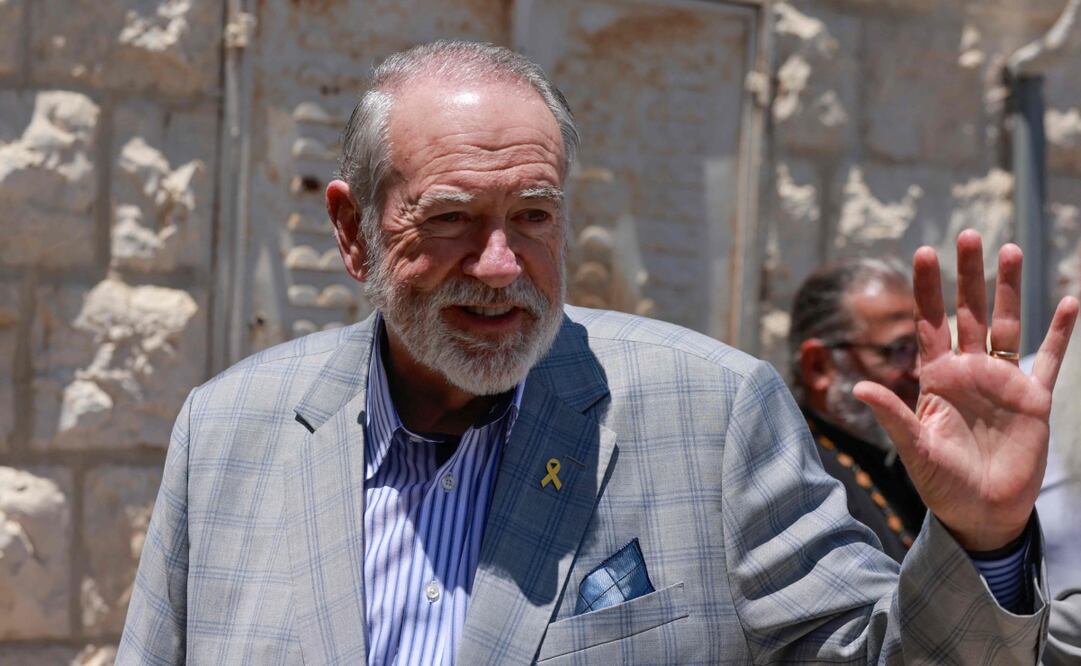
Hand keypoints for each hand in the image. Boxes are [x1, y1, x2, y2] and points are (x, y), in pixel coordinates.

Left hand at [853, 229, 1078, 550]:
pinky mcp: (1033, 400)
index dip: (926, 290)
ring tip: (1011, 250)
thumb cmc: (941, 483)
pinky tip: (1070, 301)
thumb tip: (861, 385)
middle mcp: (969, 371)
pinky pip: (1050, 359)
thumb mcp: (914, 448)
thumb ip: (892, 414)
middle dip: (968, 275)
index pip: (929, 323)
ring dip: (1010, 289)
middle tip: (967, 235)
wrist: (981, 513)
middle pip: (969, 312)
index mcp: (936, 378)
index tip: (922, 252)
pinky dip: (1061, 333)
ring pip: (1007, 325)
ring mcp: (1002, 382)